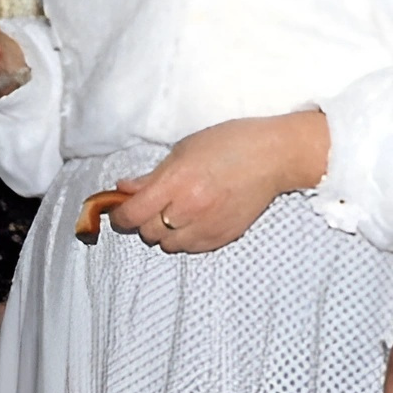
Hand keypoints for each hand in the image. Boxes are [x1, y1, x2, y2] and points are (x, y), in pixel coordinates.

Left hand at [107, 110, 329, 252]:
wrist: (273, 157)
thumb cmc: (229, 143)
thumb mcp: (184, 149)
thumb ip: (152, 175)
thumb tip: (124, 189)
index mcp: (176, 183)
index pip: (132, 214)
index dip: (120, 214)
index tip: (120, 207)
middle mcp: (189, 209)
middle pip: (147, 232)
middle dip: (143, 220)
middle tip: (150, 205)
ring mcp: (207, 226)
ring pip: (168, 245)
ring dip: (164, 232)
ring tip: (175, 213)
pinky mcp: (223, 237)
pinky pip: (191, 249)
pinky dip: (185, 239)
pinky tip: (193, 220)